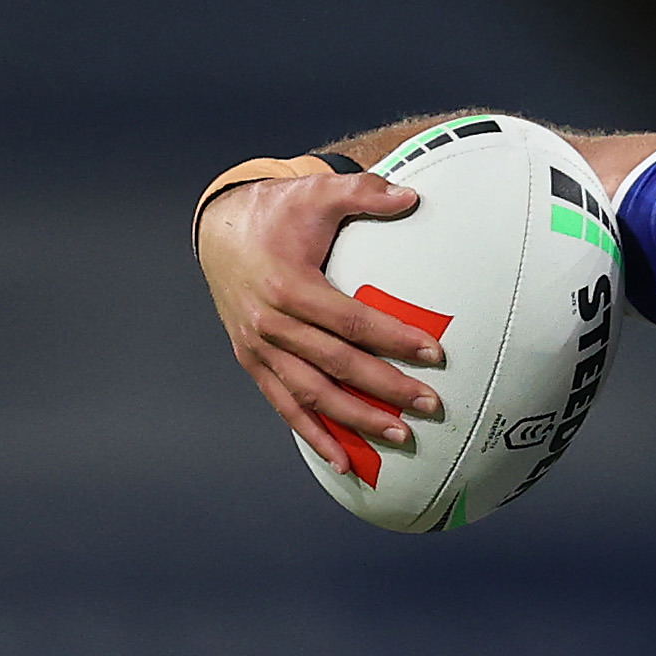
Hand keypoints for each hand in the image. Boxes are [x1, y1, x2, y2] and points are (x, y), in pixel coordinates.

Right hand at [200, 173, 449, 468]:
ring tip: (400, 438)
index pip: (351, 321)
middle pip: (337, 366)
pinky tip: (344, 462)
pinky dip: (313, 436)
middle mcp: (270, 325)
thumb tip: (412, 197)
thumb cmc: (276, 213)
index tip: (434, 353)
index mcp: (288, 287)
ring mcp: (259, 350)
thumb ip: (363, 192)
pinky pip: (285, 407)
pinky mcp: (253, 364)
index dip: (393, 338)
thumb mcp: (315, 193)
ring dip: (357, 421)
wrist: (220, 231)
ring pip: (313, 395)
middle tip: (430, 406)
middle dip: (386, 389)